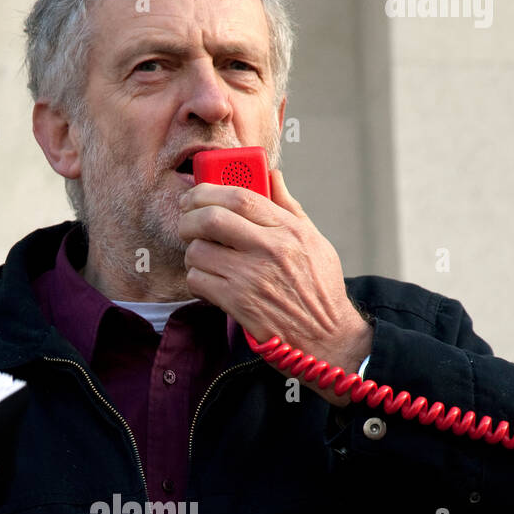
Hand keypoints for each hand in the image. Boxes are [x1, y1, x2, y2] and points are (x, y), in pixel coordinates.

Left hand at [177, 169, 372, 405]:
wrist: (328, 337)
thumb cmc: (320, 289)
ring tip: (202, 257)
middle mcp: (270, 249)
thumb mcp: (315, 241)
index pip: (240, 196)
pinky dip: (196, 279)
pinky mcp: (239, 303)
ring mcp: (252, 277)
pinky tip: (207, 282)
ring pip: (199, 250)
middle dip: (189, 217)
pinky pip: (198, 280)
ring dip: (193, 252)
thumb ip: (289, 207)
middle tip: (186, 222)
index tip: (196, 194)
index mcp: (288, 229)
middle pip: (211, 218)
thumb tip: (272, 175)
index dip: (209, 190)